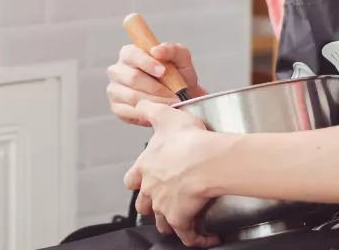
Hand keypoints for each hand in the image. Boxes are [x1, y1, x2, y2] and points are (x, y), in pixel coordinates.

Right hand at [107, 42, 203, 125]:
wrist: (180, 98)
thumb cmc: (177, 75)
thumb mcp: (180, 58)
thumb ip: (171, 50)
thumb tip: (156, 50)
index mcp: (129, 54)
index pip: (131, 54)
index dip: (147, 63)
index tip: (163, 71)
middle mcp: (117, 70)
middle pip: (132, 77)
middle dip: (155, 87)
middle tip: (173, 94)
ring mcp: (115, 90)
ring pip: (132, 96)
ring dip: (155, 101)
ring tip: (171, 103)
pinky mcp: (117, 108)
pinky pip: (129, 111)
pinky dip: (147, 112)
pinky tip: (160, 111)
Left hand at [125, 101, 225, 247]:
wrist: (206, 159)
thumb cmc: (188, 139)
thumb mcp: (165, 115)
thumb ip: (149, 108)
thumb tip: (138, 102)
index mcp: (145, 167)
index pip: (131, 180)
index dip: (137, 181)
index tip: (143, 182)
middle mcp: (151, 190)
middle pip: (144, 206)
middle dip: (152, 206)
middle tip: (163, 203)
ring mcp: (164, 207)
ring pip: (163, 223)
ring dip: (171, 222)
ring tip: (183, 220)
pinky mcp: (180, 219)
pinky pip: (188, 236)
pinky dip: (197, 238)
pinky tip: (207, 237)